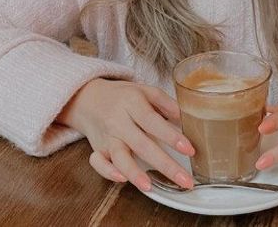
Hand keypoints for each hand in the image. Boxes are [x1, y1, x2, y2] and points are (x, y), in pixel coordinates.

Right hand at [56, 78, 195, 190]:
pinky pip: (98, 163)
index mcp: (132, 104)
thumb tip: (184, 117)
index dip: (171, 136)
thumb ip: (165, 102)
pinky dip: (107, 172)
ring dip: (134, 174)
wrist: (88, 98)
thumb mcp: (145, 90)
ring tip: (150, 187)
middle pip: (142, 145)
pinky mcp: (97, 149)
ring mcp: (107, 138)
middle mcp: (119, 123)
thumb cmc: (123, 96)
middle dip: (165, 165)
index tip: (189, 149)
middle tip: (185, 180)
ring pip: (120, 158)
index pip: (153, 122)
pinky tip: (122, 180)